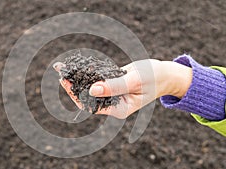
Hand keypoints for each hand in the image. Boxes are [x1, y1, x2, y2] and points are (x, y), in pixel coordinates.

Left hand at [53, 59, 191, 118]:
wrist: (164, 74)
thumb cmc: (154, 79)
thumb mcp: (134, 81)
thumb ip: (113, 87)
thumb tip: (91, 90)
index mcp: (118, 109)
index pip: (92, 105)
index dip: (77, 95)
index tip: (66, 83)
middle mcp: (112, 103)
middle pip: (88, 96)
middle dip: (73, 85)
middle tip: (61, 72)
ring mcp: (111, 93)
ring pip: (90, 86)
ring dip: (78, 77)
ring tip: (63, 68)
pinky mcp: (112, 83)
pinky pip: (97, 78)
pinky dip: (87, 71)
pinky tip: (77, 65)